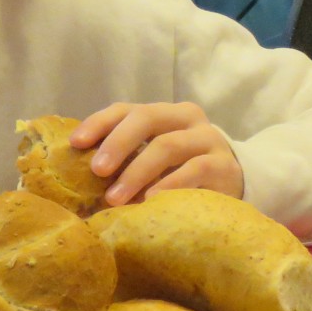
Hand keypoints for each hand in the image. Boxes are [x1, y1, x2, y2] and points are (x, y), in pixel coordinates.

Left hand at [70, 102, 243, 204]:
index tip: (76, 143)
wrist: (235, 184)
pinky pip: (194, 170)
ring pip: (167, 145)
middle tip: (97, 171)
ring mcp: (208, 140)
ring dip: (137, 172)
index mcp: (165, 113)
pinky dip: (169, 185)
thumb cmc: (182, 172)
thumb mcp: (154, 159)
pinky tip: (151, 201)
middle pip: (147, 118)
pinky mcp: (223, 166)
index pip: (127, 109)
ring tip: (115, 198)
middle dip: (117, 143)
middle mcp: (187, 118)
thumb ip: (126, 159)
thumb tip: (76, 175)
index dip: (99, 123)